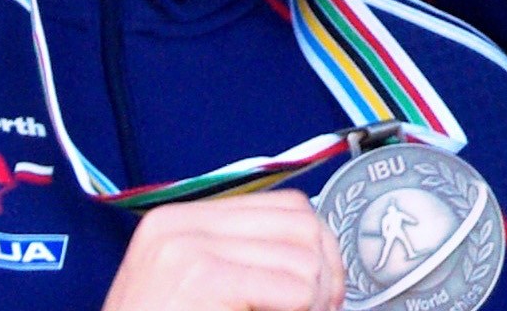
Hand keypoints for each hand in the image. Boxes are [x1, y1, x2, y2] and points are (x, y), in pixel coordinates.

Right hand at [101, 191, 346, 310]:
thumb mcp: (196, 289)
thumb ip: (242, 262)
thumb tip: (319, 255)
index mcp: (180, 220)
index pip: (286, 206)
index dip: (319, 247)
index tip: (324, 290)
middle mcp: (180, 224)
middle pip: (300, 224)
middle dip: (325, 272)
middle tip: (321, 309)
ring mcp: (186, 248)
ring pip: (302, 258)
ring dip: (314, 299)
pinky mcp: (199, 278)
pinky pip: (291, 288)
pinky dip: (301, 310)